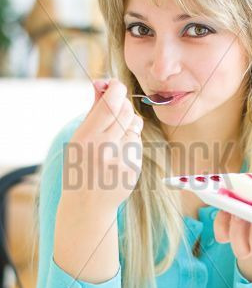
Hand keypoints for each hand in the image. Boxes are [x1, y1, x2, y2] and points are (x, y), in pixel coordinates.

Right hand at [61, 77, 143, 211]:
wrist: (87, 204)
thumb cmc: (79, 167)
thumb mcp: (78, 139)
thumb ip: (93, 110)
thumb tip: (101, 82)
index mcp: (85, 138)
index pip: (109, 104)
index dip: (116, 89)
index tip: (116, 86)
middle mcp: (104, 148)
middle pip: (126, 112)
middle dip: (123, 105)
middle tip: (116, 109)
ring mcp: (120, 160)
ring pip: (135, 126)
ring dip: (128, 125)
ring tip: (114, 139)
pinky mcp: (133, 169)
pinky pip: (137, 144)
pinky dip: (131, 143)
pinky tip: (119, 155)